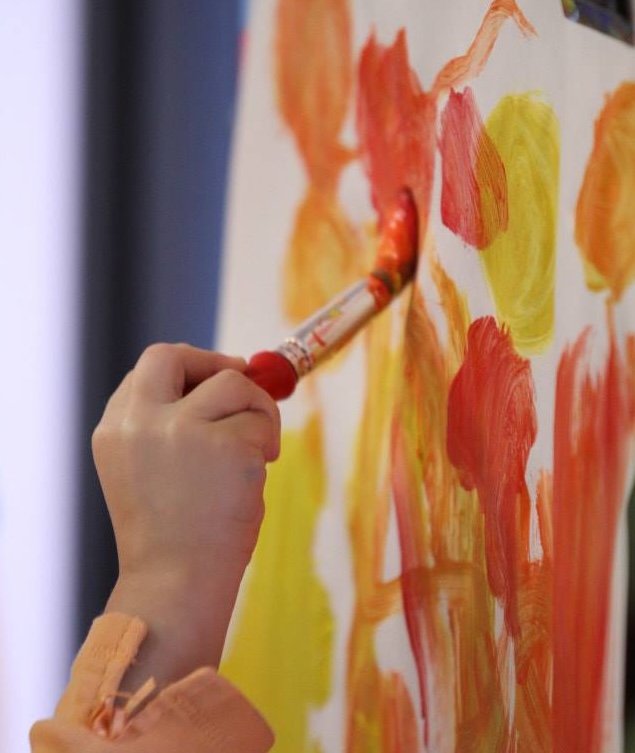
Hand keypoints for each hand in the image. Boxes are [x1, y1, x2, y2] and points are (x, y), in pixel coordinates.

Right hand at [92, 343, 280, 681]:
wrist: (175, 587)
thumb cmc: (171, 538)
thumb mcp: (148, 472)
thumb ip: (169, 426)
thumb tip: (226, 380)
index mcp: (115, 429)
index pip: (149, 370)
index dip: (187, 368)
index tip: (211, 379)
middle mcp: (139, 421)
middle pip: (172, 354)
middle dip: (213, 360)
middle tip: (243, 380)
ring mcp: (180, 429)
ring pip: (233, 383)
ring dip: (256, 410)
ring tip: (259, 451)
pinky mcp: (225, 445)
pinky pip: (260, 422)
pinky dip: (266, 445)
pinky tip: (253, 481)